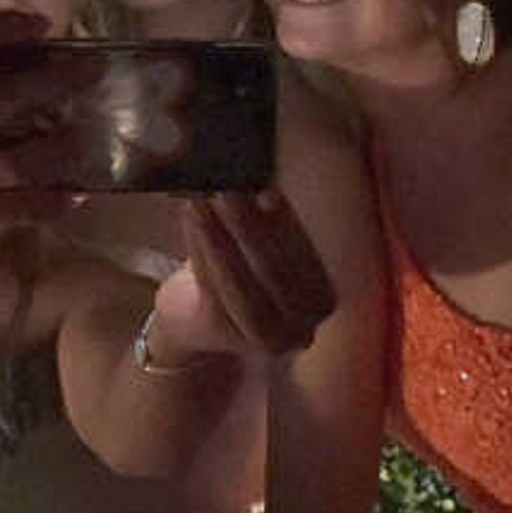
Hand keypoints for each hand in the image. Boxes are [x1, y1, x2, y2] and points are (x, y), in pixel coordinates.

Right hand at [0, 12, 79, 263]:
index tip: (39, 24)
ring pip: (17, 163)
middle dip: (54, 82)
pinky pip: (15, 213)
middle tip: (94, 69)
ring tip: (92, 137)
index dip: (2, 29)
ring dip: (62, 149)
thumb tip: (5, 67)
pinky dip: (50, 204)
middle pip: (1, 102)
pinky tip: (75, 197)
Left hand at [139, 190, 336, 360]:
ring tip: (199, 199)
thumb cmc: (235, 273)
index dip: (284, 221)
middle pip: (272, 272)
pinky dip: (199, 251)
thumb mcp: (258, 246)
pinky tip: (189, 219)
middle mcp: (300, 328)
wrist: (197, 323)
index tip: (265, 189)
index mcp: (322, 299)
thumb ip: (261, 218)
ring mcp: (261, 339)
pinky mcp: (222, 336)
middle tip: (228, 189)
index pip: (304, 256)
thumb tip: (249, 174)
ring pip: (240, 283)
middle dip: (248, 227)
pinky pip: (211, 290)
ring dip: (217, 237)